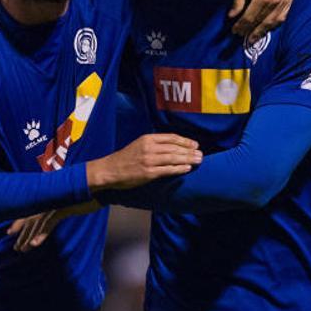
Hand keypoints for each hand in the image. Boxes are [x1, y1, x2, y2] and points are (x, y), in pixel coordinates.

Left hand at [6, 200, 100, 251]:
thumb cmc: (88, 193)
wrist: (99, 185)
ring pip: (36, 224)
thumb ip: (62, 205)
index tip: (9, 232)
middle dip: (21, 234)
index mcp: (48, 198)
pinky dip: (41, 235)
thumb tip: (57, 212)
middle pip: (29, 219)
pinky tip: (35, 244)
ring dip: (28, 237)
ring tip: (22, 249)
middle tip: (16, 247)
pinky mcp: (62, 209)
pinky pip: (48, 224)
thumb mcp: (72, 200)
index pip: (29, 211)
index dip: (18, 223)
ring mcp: (54, 204)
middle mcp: (48, 200)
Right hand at [86, 133, 201, 190]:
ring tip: (198, 160)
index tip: (195, 144)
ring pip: (173, 158)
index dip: (185, 141)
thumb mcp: (139, 145)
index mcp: (147, 139)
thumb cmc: (125, 158)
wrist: (110, 170)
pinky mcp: (148, 173)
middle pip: (174, 148)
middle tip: (200, 153)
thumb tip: (172, 146)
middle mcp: (149, 148)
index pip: (171, 137)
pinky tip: (187, 168)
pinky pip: (167, 170)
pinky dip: (179, 169)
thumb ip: (154, 144)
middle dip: (189, 150)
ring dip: (188, 159)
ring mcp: (149, 160)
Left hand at [231, 0, 293, 40]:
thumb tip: (231, 16)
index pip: (249, 18)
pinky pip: (282, 17)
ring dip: (262, 31)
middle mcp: (275, 2)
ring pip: (272, 23)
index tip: (234, 31)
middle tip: (242, 37)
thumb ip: (238, 1)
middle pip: (260, 23)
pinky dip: (274, 25)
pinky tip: (267, 27)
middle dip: (250, 31)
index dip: (240, 26)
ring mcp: (284, 1)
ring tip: (253, 37)